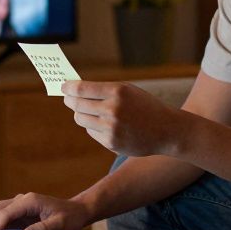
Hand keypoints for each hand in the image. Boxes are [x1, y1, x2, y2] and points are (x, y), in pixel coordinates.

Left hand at [61, 81, 184, 157]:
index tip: (63, 87)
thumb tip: (74, 90)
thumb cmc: (145, 106)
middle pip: (77, 104)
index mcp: (117, 91)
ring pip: (80, 119)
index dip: (68, 88)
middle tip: (68, 98)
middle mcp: (113, 109)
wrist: (167, 130)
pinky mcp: (111, 142)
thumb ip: (104, 90)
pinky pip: (91, 131)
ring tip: (87, 111)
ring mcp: (111, 127)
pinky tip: (105, 124)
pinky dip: (93, 126)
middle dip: (70, 100)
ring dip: (80, 114)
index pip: (81, 88)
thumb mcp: (128, 90)